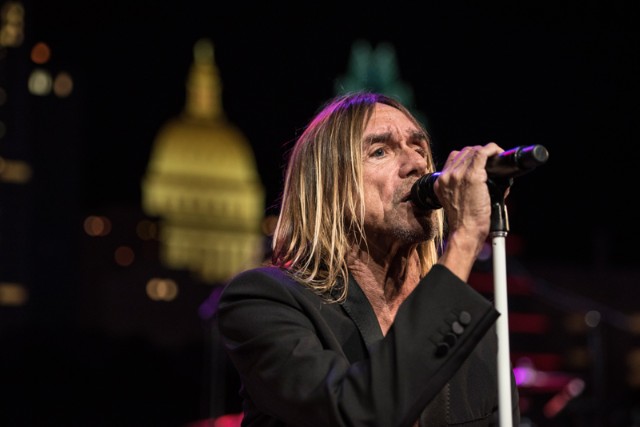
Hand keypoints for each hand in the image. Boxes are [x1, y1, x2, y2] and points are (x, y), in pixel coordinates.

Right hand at [435, 142, 503, 279]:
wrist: (465, 232)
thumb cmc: (465, 222)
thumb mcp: (455, 201)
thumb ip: (463, 187)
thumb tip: (487, 176)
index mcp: (440, 182)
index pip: (454, 158)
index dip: (468, 157)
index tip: (479, 161)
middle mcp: (446, 176)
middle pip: (464, 152)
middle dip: (478, 153)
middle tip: (491, 160)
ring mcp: (458, 175)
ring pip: (473, 151)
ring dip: (486, 152)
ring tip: (496, 157)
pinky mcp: (473, 176)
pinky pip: (483, 153)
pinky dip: (493, 150)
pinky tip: (499, 153)